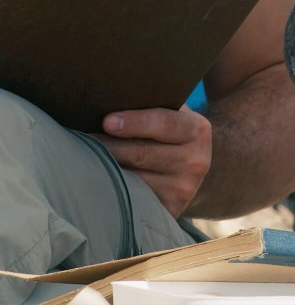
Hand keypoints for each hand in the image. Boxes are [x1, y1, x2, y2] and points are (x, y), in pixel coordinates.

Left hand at [94, 105, 211, 217]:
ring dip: (105, 167)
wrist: (191, 166)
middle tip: (83, 137)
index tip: (107, 121)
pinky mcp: (170, 209)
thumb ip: (152, 105)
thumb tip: (111, 98)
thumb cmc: (171, 132)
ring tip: (83, 156)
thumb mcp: (173, 114)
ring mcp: (183, 188)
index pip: (164, 123)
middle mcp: (196, 160)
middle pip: (142, 153)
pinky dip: (113, 188)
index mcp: (197, 130)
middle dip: (109, 145)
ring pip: (133, 177)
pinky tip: (98, 179)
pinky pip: (133, 198)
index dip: (135, 122)